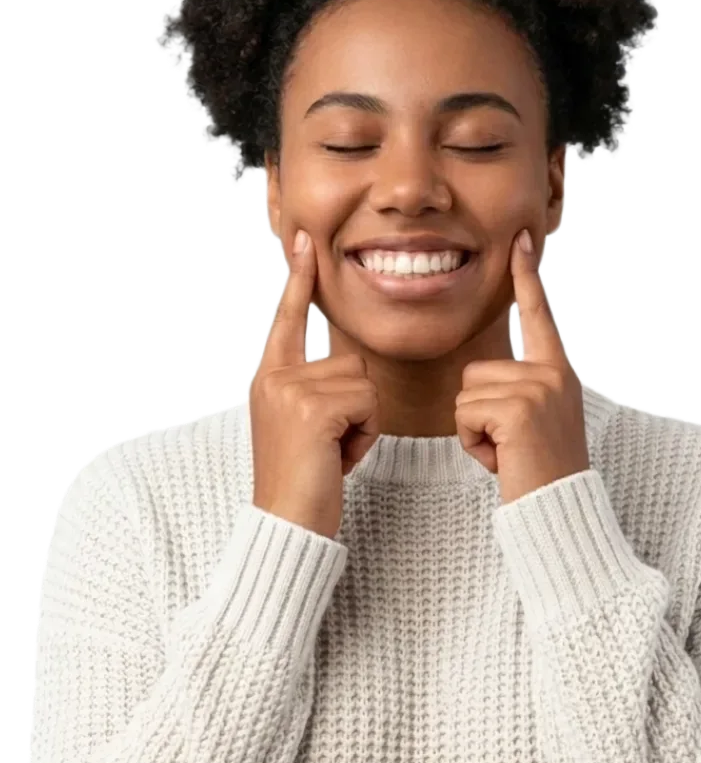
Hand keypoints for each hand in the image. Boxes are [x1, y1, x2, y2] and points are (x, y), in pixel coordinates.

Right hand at [249, 230, 380, 539]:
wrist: (289, 524)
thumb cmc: (305, 482)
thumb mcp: (304, 427)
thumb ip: (316, 392)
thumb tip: (347, 370)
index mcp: (269, 378)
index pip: (287, 319)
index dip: (299, 279)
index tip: (304, 238)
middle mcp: (274, 377)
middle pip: (351, 361)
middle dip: (357, 407)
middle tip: (330, 447)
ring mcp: (290, 390)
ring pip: (363, 382)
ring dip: (363, 422)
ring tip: (332, 453)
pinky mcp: (312, 407)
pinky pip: (368, 403)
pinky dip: (365, 435)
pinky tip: (338, 459)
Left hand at [454, 229, 589, 504]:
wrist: (558, 511)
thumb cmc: (539, 474)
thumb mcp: (534, 422)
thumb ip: (517, 390)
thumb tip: (481, 377)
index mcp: (557, 372)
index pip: (536, 317)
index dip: (526, 278)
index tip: (522, 237)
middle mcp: (552, 373)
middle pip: (475, 371)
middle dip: (477, 412)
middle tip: (510, 444)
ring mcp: (538, 389)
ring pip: (466, 393)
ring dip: (474, 430)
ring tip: (508, 452)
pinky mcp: (519, 409)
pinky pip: (465, 414)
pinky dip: (474, 444)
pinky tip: (503, 460)